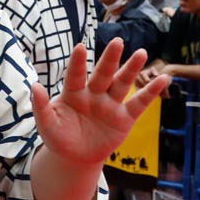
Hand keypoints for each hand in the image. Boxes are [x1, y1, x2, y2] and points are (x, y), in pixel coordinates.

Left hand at [33, 41, 167, 166]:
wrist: (75, 157)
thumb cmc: (58, 136)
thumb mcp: (46, 123)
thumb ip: (41, 105)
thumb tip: (35, 85)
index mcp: (72, 93)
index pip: (75, 76)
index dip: (77, 63)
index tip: (80, 47)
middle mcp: (93, 94)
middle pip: (103, 74)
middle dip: (110, 59)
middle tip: (117, 41)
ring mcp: (110, 105)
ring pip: (122, 83)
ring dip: (131, 69)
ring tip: (141, 53)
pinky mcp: (124, 118)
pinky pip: (138, 103)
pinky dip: (150, 92)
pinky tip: (163, 79)